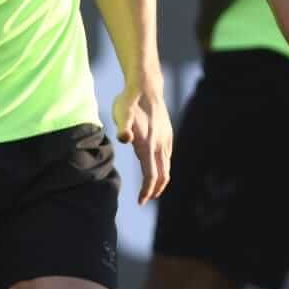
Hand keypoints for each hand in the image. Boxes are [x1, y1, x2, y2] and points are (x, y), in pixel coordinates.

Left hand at [112, 86, 172, 203]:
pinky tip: (158, 166)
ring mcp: (165, 138)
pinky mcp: (167, 133)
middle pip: (162, 174)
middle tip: (146, 199)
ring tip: (153, 188)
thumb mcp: (121, 113)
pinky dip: (164, 167)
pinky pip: (168, 155)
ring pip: (167, 165)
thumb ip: (123, 127)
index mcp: (148, 144)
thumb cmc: (129, 101)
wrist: (146, 86)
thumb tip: (124, 138)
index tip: (141, 202)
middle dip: (155, 190)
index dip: (147, 190)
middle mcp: (160, 144)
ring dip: (160, 179)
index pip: (151, 175)